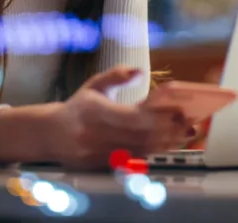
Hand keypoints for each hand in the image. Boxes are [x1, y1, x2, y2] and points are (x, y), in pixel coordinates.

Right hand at [44, 66, 190, 168]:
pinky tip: (166, 145)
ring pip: (139, 150)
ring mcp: (97, 153)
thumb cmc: (78, 107)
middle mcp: (95, 134)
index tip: (177, 111)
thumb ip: (116, 75)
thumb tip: (139, 71)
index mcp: (94, 110)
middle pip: (140, 136)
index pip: (132, 116)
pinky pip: (132, 161)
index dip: (158, 116)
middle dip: (167, 131)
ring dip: (165, 143)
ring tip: (183, 135)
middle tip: (187, 124)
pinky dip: (152, 153)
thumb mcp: (94, 85)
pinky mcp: (101, 166)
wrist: (50, 134)